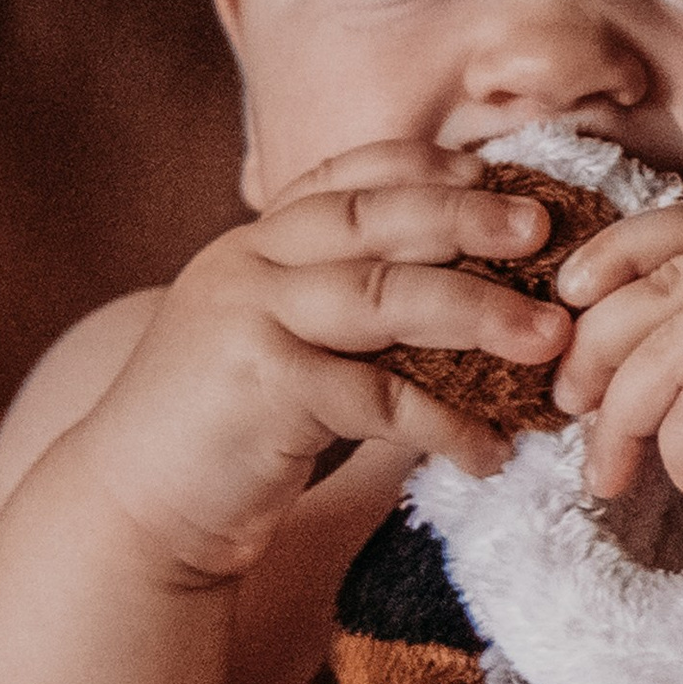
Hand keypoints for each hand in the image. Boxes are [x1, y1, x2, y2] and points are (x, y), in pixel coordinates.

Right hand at [79, 143, 571, 579]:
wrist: (133, 514)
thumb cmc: (220, 435)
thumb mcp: (272, 345)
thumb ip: (339, 313)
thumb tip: (458, 302)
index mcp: (252, 244)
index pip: (345, 175)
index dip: (425, 169)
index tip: (498, 176)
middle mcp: (246, 265)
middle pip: (375, 217)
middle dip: (467, 217)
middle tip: (543, 232)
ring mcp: (249, 321)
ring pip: (386, 296)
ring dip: (480, 313)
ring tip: (549, 338)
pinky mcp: (262, 390)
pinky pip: (378, 397)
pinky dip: (445, 423)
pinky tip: (490, 450)